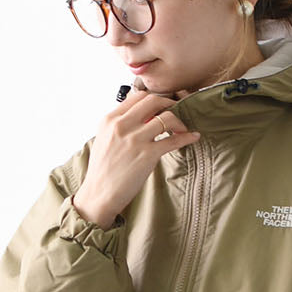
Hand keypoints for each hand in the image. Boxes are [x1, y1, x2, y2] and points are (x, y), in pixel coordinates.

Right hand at [71, 88, 201, 227]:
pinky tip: (193, 137)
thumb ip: (120, 125)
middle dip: (169, 104)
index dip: (154, 99)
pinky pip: (173, 140)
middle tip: (177, 112)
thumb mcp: (104, 139)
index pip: (137, 96)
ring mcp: (135, 139)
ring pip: (166, 118)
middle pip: (153, 101)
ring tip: (182, 129)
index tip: (163, 106)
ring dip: (179, 122)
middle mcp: (121, 125)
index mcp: (110, 119)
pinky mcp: (147, 155)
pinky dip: (186, 137)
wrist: (99, 194)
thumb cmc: (103, 170)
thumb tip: (140, 115)